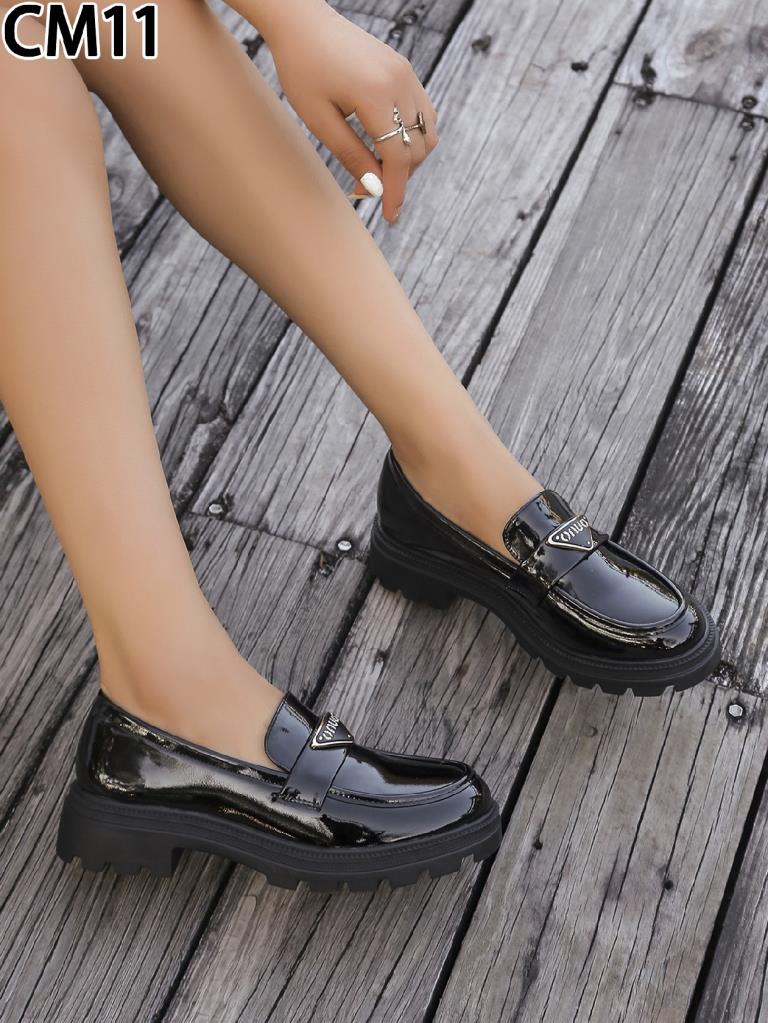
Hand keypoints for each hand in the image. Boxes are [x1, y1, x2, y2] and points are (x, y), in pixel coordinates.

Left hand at [259, 2, 437, 221]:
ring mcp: (407, 74)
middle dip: (397, 177)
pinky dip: (413, 136)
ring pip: (426, 134)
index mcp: (376, 94)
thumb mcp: (320, 120)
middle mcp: (400, 82)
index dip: (395, 191)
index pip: (397, 157)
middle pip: (416, 149)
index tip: (390, 216)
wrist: (303, 22)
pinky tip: (387, 145)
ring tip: (375, 167)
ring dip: (408, 159)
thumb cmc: (302, 69)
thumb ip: (352, 156)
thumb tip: (376, 189)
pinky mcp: (405, 71)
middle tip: (364, 188)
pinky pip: (424, 114)